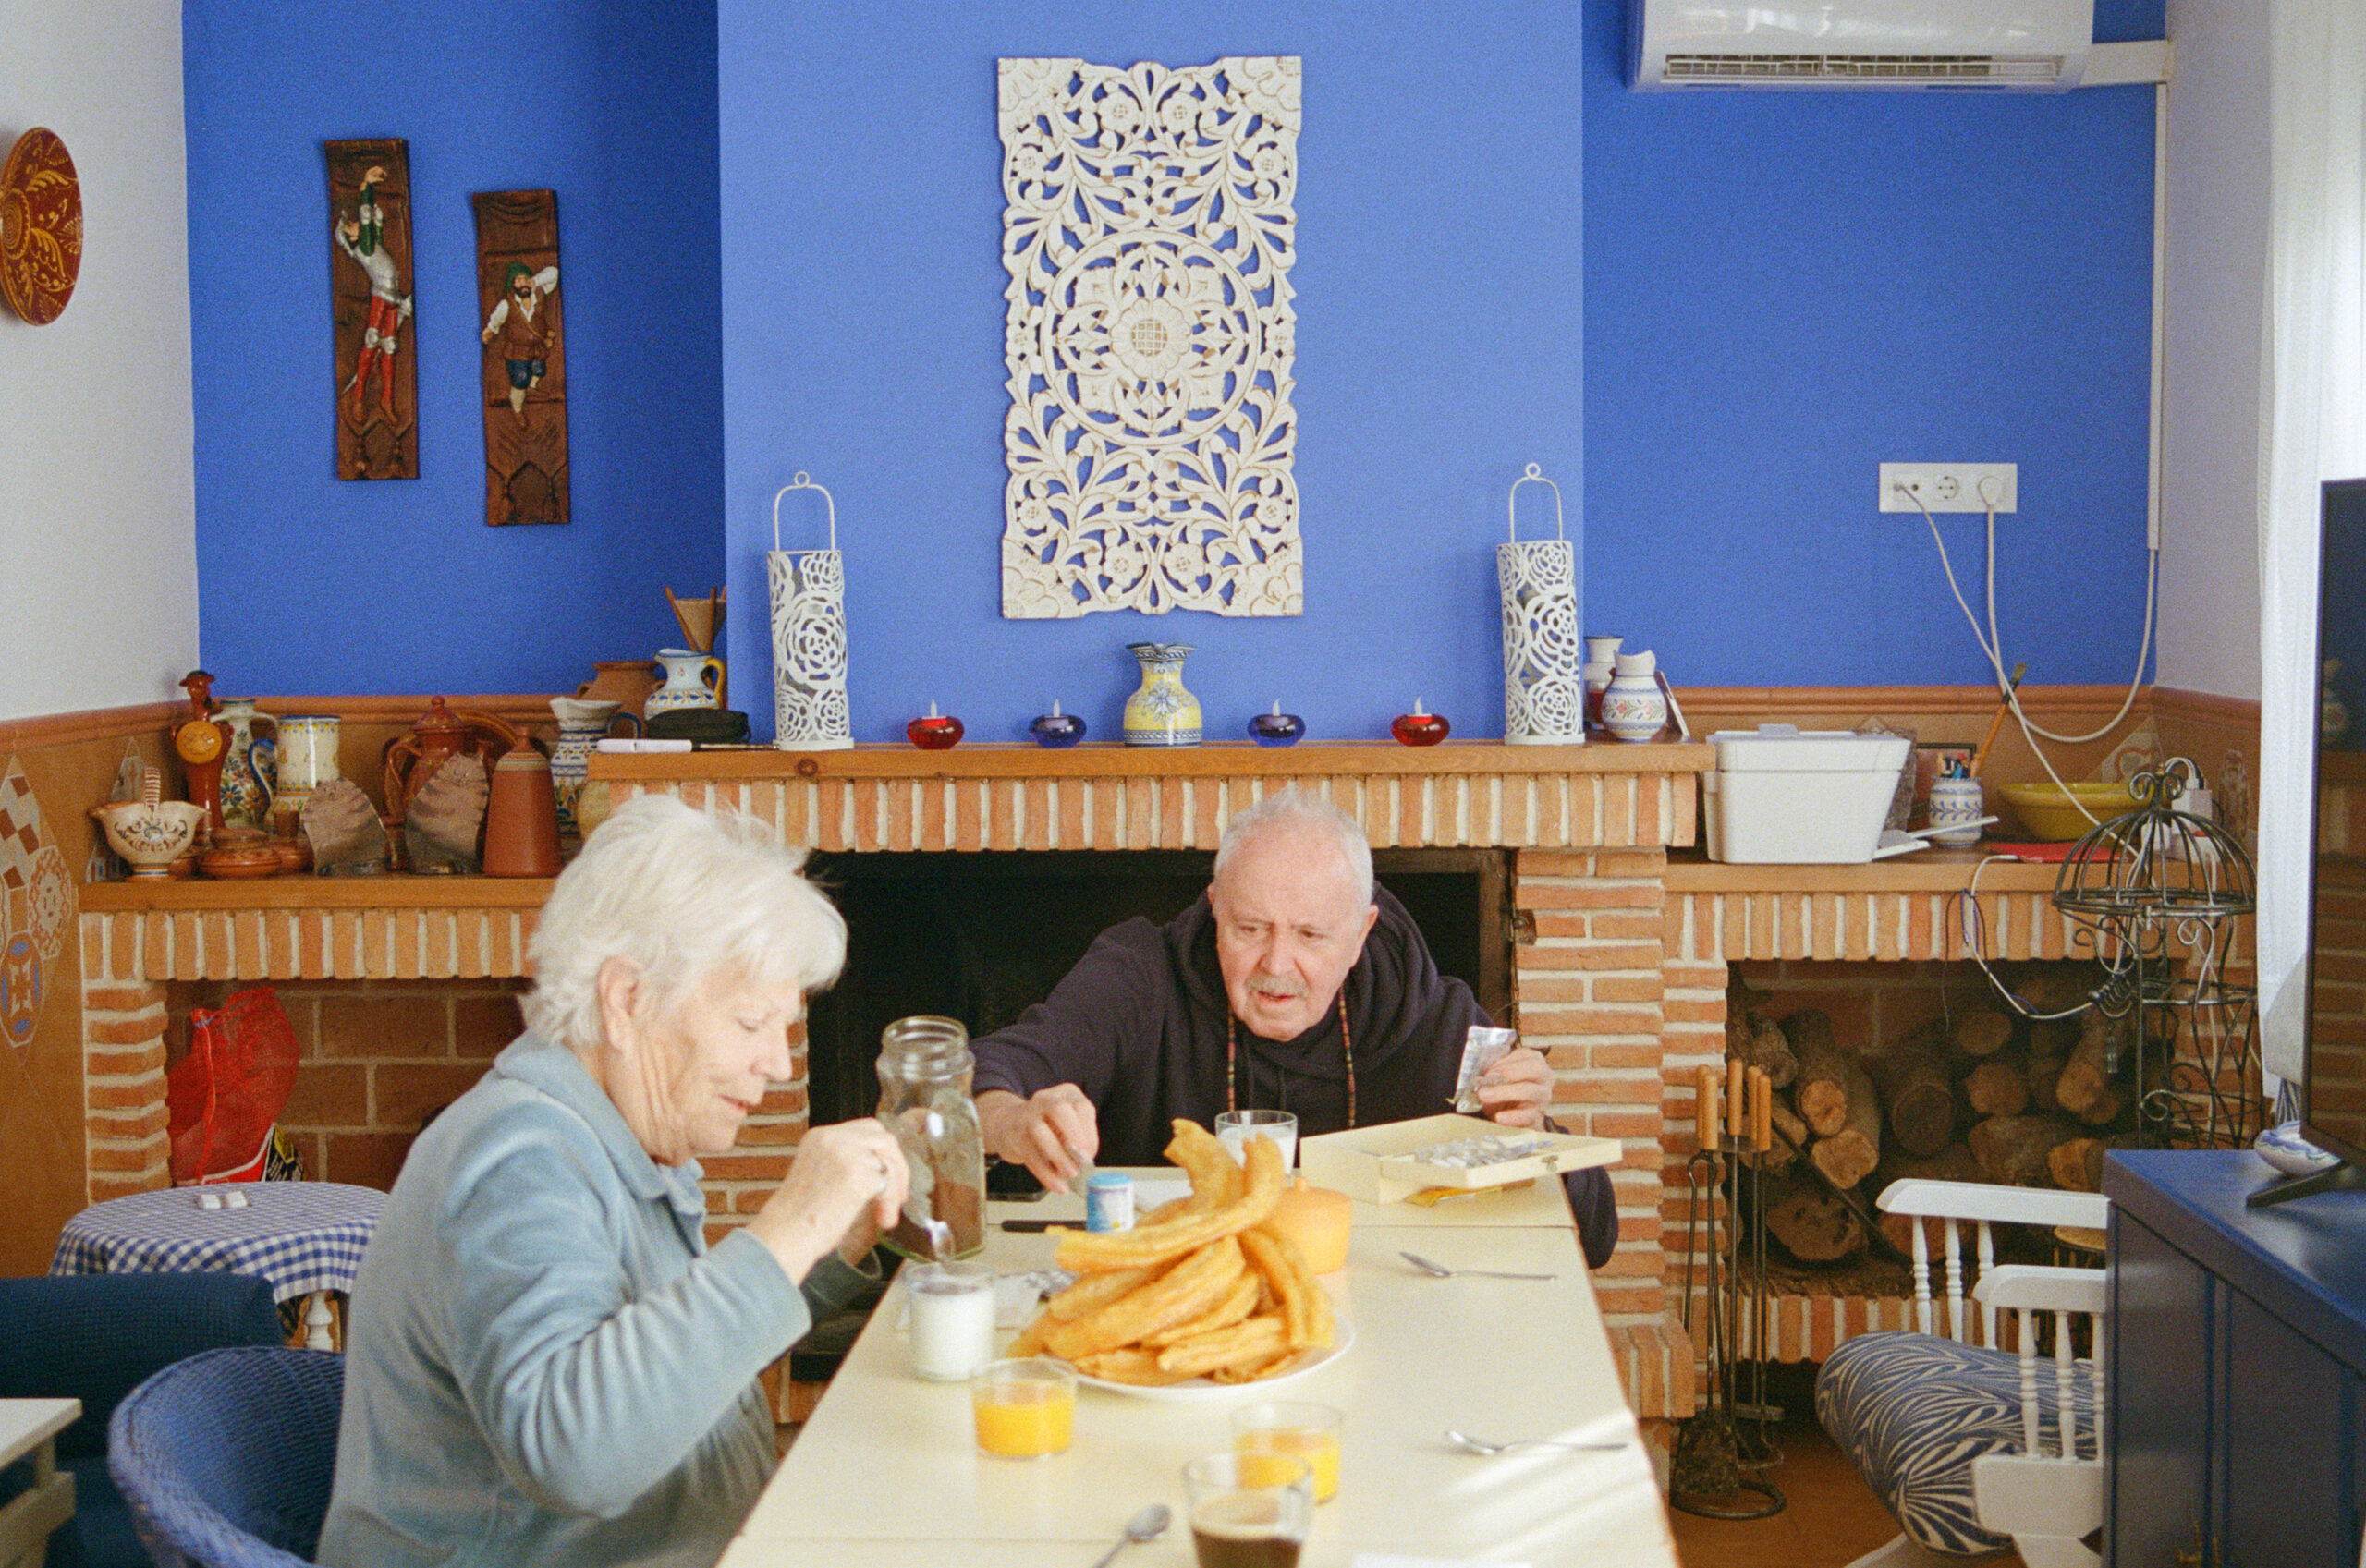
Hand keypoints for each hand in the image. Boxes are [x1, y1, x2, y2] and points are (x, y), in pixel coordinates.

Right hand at [745, 1117, 907, 1284]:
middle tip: (897, 1195)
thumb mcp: (819, 1174)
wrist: (785, 1236)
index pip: (866, 1129)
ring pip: (889, 1162)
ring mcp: (845, 1153)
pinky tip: (882, 1220)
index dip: (882, 1153)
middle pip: (884, 1138)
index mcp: (819, 1136)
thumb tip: (881, 1166)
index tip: (886, 1176)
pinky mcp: (856, 1174)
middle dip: (897, 1166)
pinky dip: (889, 1203)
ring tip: (886, 1216)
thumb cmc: (800, 1217)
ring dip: (894, 1190)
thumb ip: (844, 1161)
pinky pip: (888, 1184)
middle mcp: (832, 1138)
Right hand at [976, 1085, 1097, 1192]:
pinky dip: (1045, 1173)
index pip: (1082, 1107)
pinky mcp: (1014, 1135)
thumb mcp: (1067, 1125)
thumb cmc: (1048, 1126)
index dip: (1089, 1132)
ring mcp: (1027, 1116)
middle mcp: (1045, 1099)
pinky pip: (1030, 1155)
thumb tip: (1086, 1161)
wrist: (1008, 1125)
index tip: (1091, 1154)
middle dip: (1074, 1135)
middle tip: (1083, 1159)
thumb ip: (1078, 1139)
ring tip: (1071, 1174)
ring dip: (1058, 1156)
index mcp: (1066, 1094)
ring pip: (1040, 1131)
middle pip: (1060, 1110)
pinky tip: (1057, 1185)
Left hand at [1476, 1045, 1553, 1129]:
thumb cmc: (1506, 1088)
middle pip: (1535, 1069)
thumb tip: (1485, 1073)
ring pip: (1531, 1091)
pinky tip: (1499, 1117)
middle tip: (1487, 1078)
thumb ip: (1495, 1070)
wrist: (1510, 1113)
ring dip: (1505, 1092)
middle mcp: (1544, 1077)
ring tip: (1484, 1096)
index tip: (1488, 1070)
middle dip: (1510, 1072)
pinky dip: (1512, 1117)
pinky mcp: (1538, 1116)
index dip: (1506, 1061)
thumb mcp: (1500, 1075)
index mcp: (1534, 1061)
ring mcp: (1543, 1097)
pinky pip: (1528, 1115)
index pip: (1525, 1055)